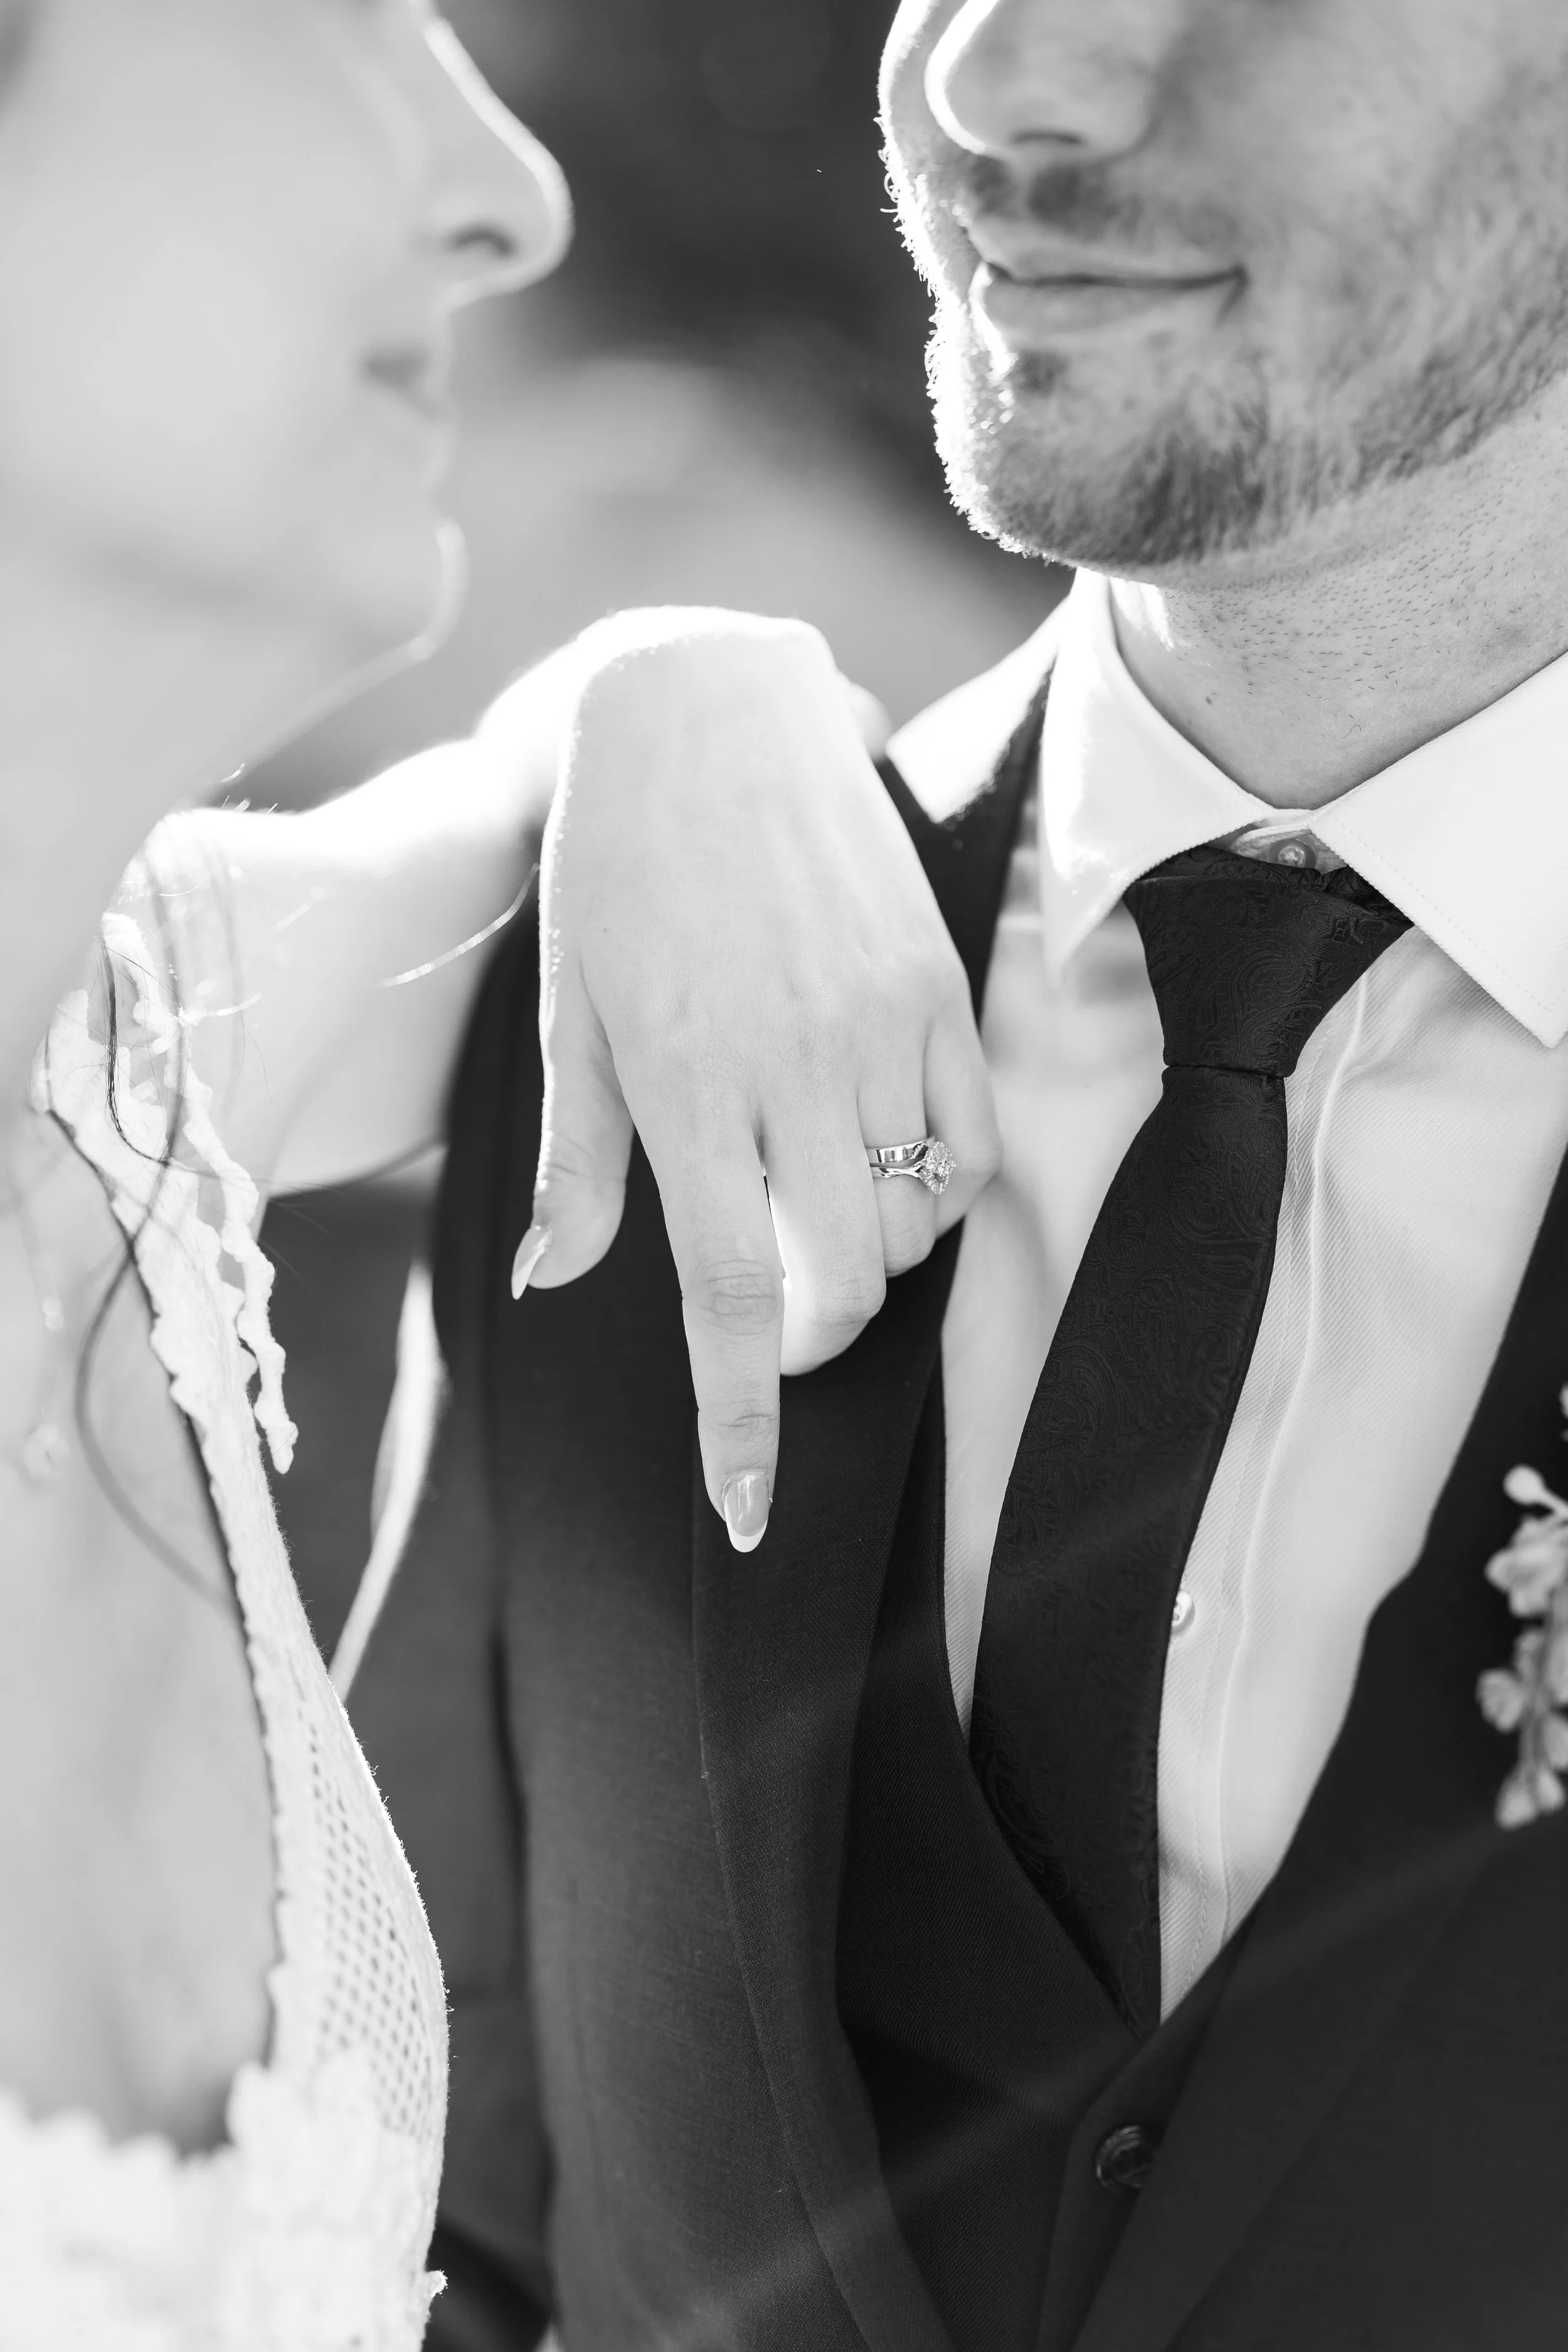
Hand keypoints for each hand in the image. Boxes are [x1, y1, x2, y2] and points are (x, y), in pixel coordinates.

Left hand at [510, 611, 999, 1551]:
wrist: (703, 709)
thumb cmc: (613, 866)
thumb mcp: (571, 1012)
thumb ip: (580, 1161)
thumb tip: (553, 1280)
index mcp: (684, 1086)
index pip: (729, 1295)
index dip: (744, 1421)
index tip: (750, 1513)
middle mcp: (793, 1067)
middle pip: (841, 1278)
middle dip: (810, 1329)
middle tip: (772, 1301)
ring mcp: (881, 1025)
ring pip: (913, 1220)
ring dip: (869, 1249)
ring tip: (817, 1193)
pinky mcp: (939, 985)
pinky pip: (972, 1142)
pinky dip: (936, 1185)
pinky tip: (885, 1152)